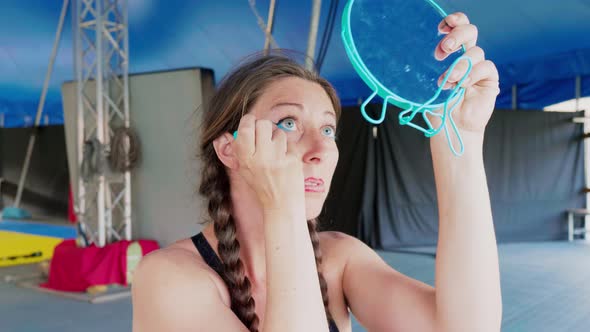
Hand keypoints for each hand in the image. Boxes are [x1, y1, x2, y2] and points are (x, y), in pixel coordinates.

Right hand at [232, 114, 304, 209]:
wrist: (281, 204)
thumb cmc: (262, 186)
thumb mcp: (244, 170)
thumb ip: (241, 150)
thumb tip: (241, 128)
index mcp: (246, 160)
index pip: (246, 128)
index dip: (249, 121)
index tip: (251, 122)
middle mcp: (261, 158)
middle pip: (263, 124)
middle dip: (264, 127)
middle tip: (265, 135)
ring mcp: (278, 159)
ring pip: (279, 132)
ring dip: (278, 138)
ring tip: (277, 152)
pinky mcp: (293, 160)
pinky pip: (291, 143)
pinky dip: (289, 149)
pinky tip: (286, 160)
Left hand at [434, 12, 499, 134]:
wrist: (450, 126)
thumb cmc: (437, 106)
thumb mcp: (425, 84)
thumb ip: (424, 70)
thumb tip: (405, 59)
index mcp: (453, 53)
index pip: (458, 27)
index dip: (453, 22)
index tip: (440, 28)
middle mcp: (467, 56)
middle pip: (470, 31)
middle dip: (457, 36)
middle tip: (442, 50)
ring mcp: (479, 67)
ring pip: (475, 52)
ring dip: (459, 66)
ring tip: (446, 81)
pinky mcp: (489, 79)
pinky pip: (485, 67)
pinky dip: (472, 74)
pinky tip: (462, 85)